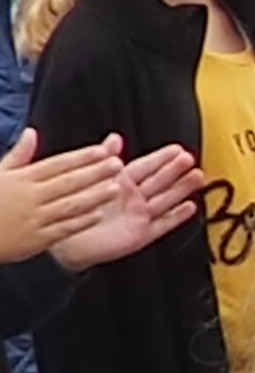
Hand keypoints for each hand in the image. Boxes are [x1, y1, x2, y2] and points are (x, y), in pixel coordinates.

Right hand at [0, 130, 124, 265]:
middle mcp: (29, 197)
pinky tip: (98, 214)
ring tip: (116, 188)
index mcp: (21, 179)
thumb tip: (32, 132)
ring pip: (69, 205)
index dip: (82, 158)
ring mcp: (33, 219)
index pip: (57, 165)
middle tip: (118, 164)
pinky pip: (63, 229)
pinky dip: (81, 221)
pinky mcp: (35, 240)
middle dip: (95, 173)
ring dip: (94, 196)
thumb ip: (18, 155)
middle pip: (68, 182)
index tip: (103, 151)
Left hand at [53, 147, 199, 267]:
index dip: (161, 157)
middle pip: (159, 181)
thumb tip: (114, 138)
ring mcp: (138, 216)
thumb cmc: (71, 212)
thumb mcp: (88, 179)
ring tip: (197, 177)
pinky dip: (177, 216)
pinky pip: (163, 224)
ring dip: (181, 189)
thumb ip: (105, 159)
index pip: (145, 166)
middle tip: (189, 159)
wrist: (63, 246)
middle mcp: (132, 199)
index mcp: (119, 183)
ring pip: (165, 199)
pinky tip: (190, 207)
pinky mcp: (141, 234)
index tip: (177, 149)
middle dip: (175, 170)